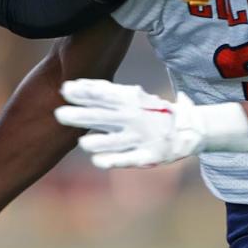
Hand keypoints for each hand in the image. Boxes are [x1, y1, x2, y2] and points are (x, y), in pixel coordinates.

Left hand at [55, 79, 247, 167]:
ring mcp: (142, 137)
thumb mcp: (132, 97)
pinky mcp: (149, 156)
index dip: (84, 91)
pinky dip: (112, 160)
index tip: (65, 89)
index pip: (104, 93)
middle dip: (80, 115)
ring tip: (82, 142)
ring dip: (96, 142)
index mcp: (131, 99)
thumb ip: (105, 94)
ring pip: (115, 140)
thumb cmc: (150, 110)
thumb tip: (74, 86)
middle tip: (58, 114)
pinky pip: (128, 159)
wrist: (188, 128)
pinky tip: (97, 161)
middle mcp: (134, 117)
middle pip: (103, 116)